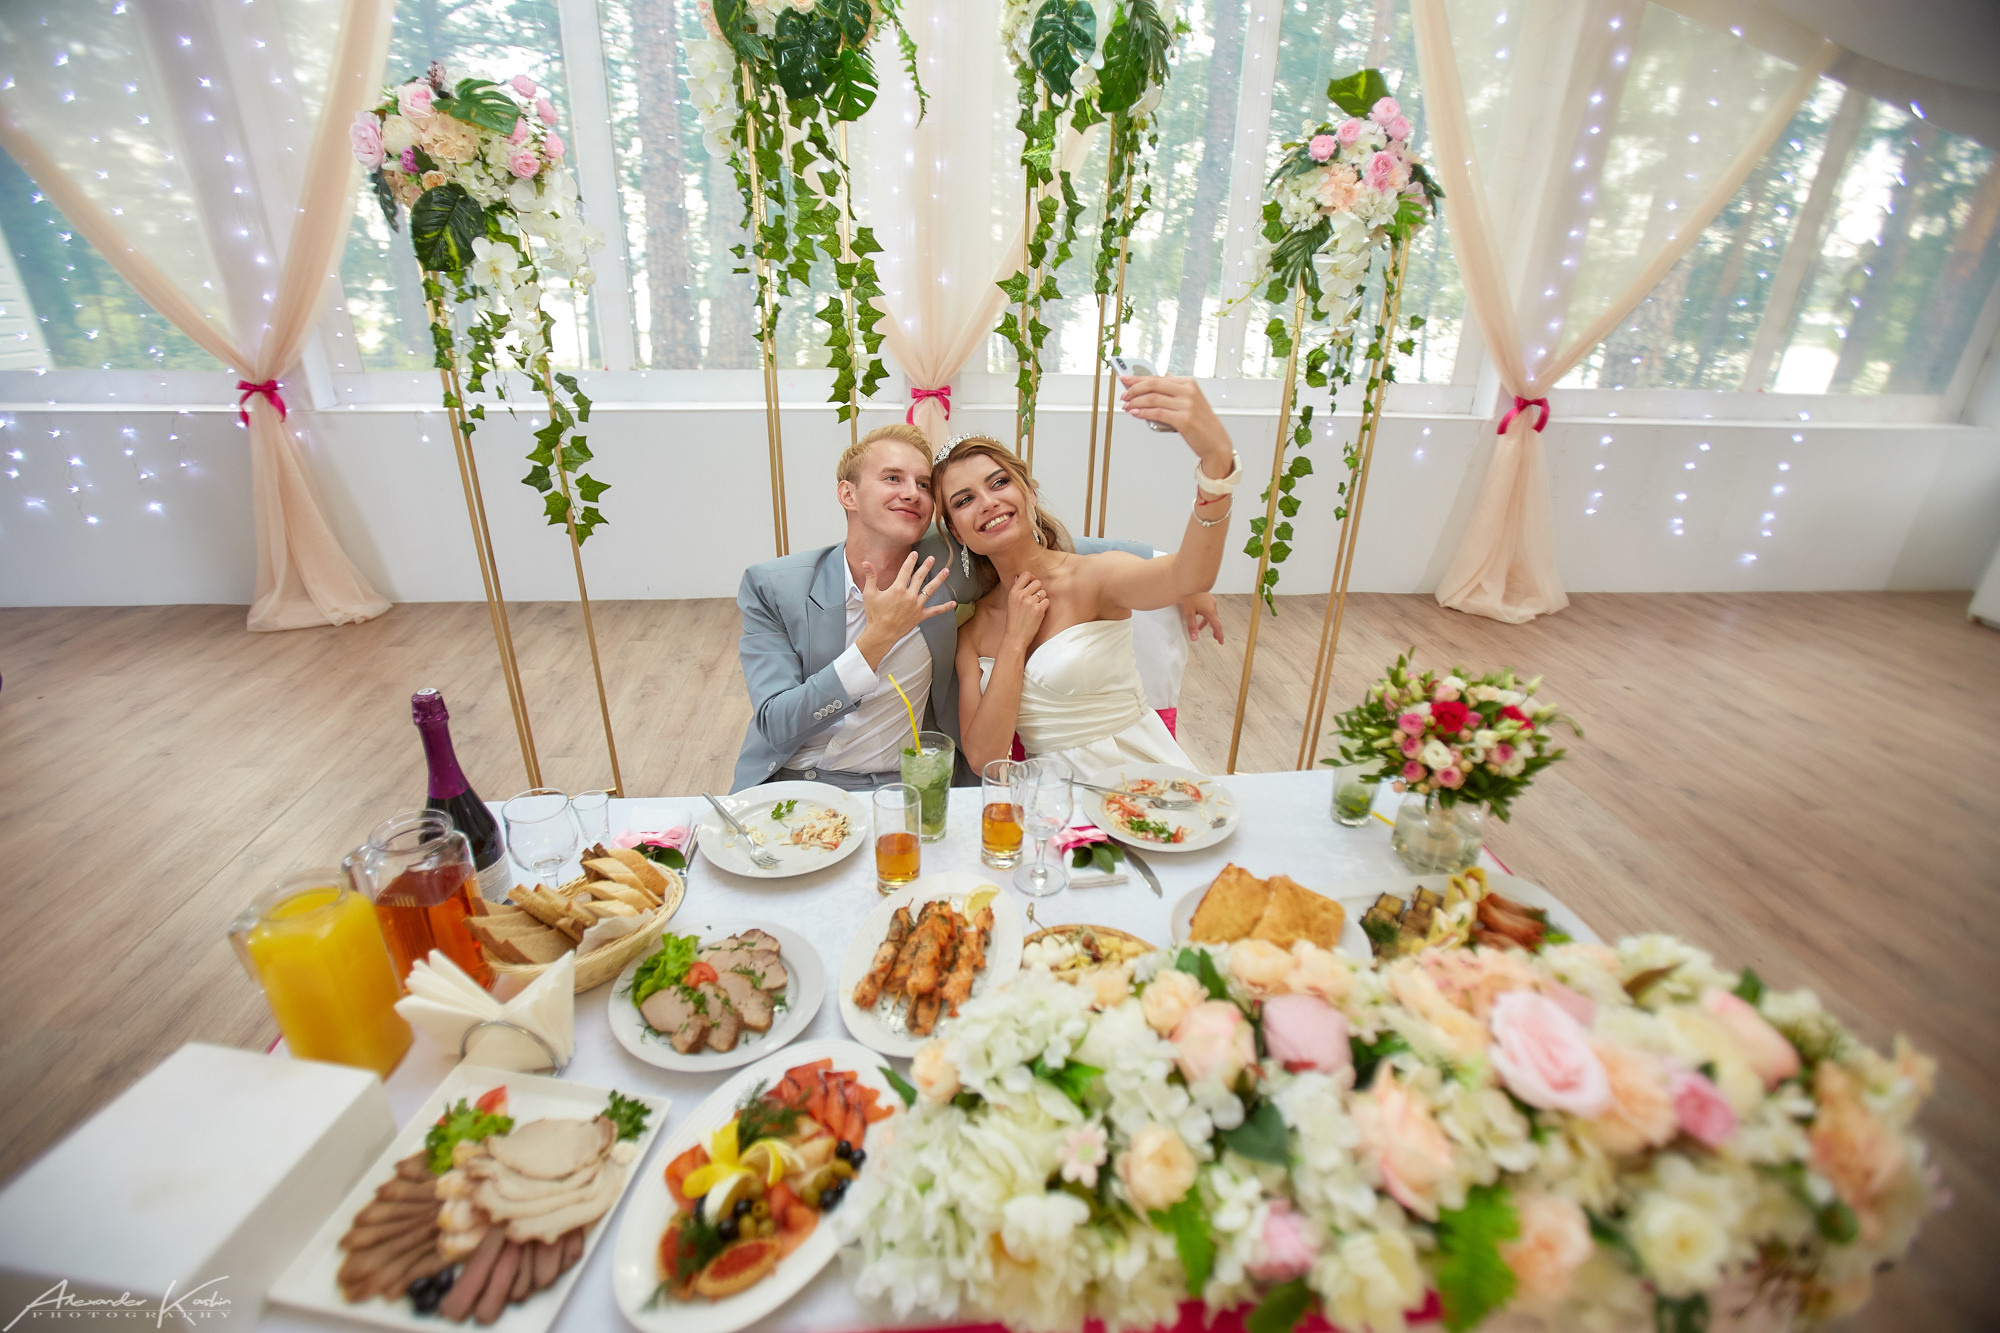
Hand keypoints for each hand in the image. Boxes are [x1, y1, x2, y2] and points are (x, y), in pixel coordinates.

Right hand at [856, 552, 954, 667]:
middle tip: (932, 558)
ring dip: (939, 580)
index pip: (906, 570)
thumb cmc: (874, 614)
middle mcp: (909, 596)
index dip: (911, 561)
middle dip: (926, 566)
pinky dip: (945, 608)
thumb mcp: (870, 594)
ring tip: (946, 571)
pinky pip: (935, 611)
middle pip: (920, 577)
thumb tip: (866, 563)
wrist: (881, 634)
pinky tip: (953, 604)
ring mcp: (917, 606)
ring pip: (930, 590)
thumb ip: (871, 577)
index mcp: (897, 589)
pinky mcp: (921, 616)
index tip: (915, 554)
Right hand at [1003, 573, 1049, 650]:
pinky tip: (1037, 614)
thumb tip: (1019, 576)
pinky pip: (1047, 602)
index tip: (1032, 586)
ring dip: (1042, 599)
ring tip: (1034, 609)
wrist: (1015, 637)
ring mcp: (1030, 602)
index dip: (1031, 579)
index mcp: (1013, 592)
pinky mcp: (1038, 610)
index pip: (1026, 574)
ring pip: (1043, 592)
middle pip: (1037, 582)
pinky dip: (1044, 607)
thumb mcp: (1011, 602)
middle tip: (1034, 600)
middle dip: (1038, 590)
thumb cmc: (1014, 620)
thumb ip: (1016, 589)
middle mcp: (1021, 595)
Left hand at [1120, 374, 1229, 468]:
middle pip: (1153, 385)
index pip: (1158, 377)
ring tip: (1127, 406)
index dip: (1138, 378)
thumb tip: (1163, 375)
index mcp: (1189, 383)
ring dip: (1136, 402)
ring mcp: (1187, 405)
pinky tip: (1135, 414)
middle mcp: (1188, 391)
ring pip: (1153, 399)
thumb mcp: (1192, 400)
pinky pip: (1157, 413)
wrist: (1216, 442)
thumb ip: (1177, 387)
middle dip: (1134, 389)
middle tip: (1124, 396)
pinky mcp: (1184, 420)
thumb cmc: (1202, 423)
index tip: (1125, 379)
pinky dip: (1143, 413)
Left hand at [1178, 593, 1222, 643]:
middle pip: (1214, 620)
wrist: (1188, 580)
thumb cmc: (1188, 594)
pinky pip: (1208, 608)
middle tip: (1215, 637)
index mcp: (1210, 610)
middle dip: (1214, 629)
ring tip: (1199, 627)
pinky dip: (1204, 614)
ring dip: (1206, 621)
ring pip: (1210, 614)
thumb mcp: (1188, 613)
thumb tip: (1194, 638)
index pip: (1217, 626)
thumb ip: (1192, 626)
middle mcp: (1213, 605)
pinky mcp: (1207, 597)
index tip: (1221, 642)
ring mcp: (1211, 600)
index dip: (1219, 635)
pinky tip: (1198, 614)